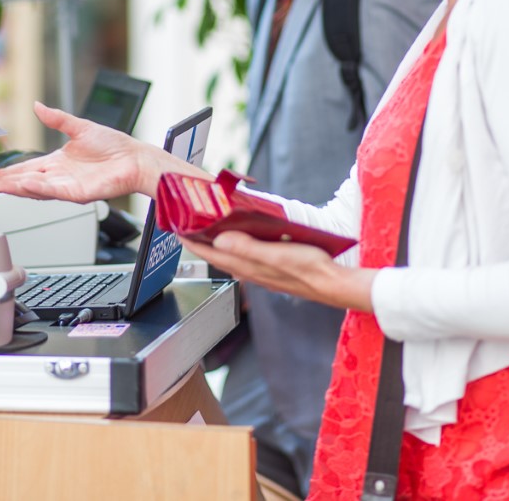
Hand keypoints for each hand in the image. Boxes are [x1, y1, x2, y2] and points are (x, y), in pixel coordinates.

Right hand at [0, 102, 161, 201]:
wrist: (136, 159)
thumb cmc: (115, 147)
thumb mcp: (80, 127)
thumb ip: (57, 119)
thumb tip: (38, 106)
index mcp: (56, 162)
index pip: (24, 169)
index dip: (5, 174)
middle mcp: (58, 177)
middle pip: (23, 182)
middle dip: (2, 185)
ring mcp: (67, 187)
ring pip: (34, 189)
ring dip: (15, 187)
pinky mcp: (78, 193)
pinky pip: (55, 191)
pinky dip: (39, 188)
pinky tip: (25, 184)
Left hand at [182, 231, 373, 311]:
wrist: (333, 284)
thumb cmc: (309, 269)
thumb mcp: (277, 255)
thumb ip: (247, 248)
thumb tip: (220, 238)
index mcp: (246, 266)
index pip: (209, 252)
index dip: (190, 240)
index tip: (175, 228)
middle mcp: (249, 270)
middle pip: (215, 253)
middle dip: (198, 240)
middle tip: (186, 223)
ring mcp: (258, 271)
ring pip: (228, 255)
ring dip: (214, 242)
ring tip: (206, 227)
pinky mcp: (269, 269)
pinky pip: (243, 256)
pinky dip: (234, 245)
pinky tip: (239, 237)